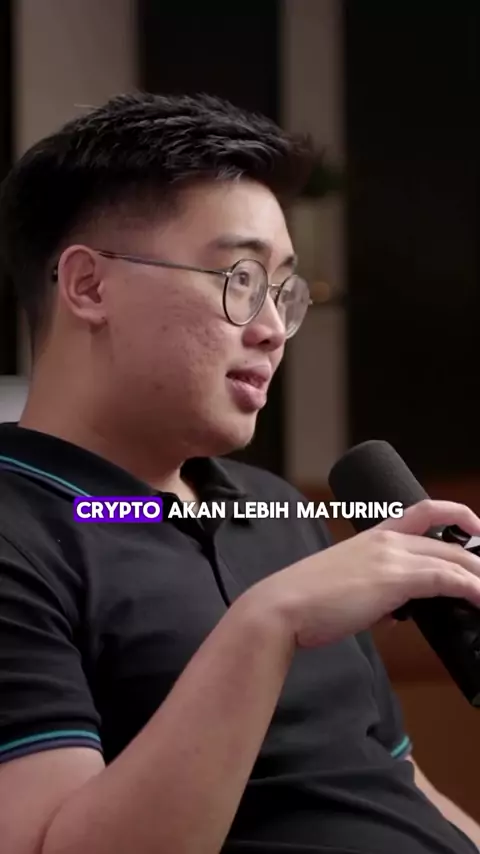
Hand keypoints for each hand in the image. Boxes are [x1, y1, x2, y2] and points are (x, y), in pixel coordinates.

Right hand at [260, 500, 479, 648]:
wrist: (284, 606)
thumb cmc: (307, 600)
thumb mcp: (347, 587)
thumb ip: (377, 596)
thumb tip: (396, 614)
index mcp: (374, 535)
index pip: (425, 511)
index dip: (458, 514)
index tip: (476, 527)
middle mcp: (387, 540)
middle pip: (450, 543)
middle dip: (478, 560)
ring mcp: (392, 557)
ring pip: (455, 560)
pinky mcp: (395, 580)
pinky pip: (447, 580)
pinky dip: (472, 590)